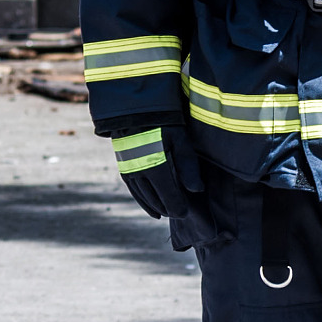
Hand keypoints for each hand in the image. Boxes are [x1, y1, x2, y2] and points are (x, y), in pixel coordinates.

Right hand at [113, 120, 231, 250]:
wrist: (135, 108)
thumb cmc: (163, 122)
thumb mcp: (180, 140)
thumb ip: (188, 166)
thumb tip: (197, 190)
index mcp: (155, 167)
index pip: (169, 197)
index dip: (178, 208)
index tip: (186, 213)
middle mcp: (139, 173)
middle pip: (156, 200)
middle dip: (169, 209)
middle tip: (180, 214)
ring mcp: (129, 171)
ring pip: (144, 197)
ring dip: (156, 207)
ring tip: (166, 213)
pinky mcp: (124, 167)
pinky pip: (134, 190)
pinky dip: (143, 201)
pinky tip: (151, 208)